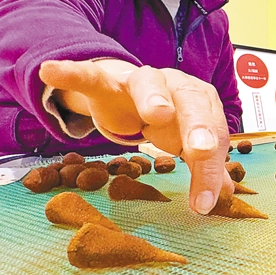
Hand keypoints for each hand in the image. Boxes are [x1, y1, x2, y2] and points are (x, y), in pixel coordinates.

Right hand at [39, 59, 232, 213]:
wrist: (127, 90)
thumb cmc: (165, 118)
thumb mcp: (184, 142)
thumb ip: (204, 166)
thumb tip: (223, 196)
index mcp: (201, 105)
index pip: (212, 137)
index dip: (210, 169)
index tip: (205, 203)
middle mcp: (176, 87)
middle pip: (191, 103)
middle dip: (198, 126)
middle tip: (201, 150)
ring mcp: (141, 81)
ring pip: (149, 84)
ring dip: (155, 97)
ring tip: (158, 112)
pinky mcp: (107, 81)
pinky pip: (90, 76)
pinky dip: (72, 73)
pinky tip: (51, 72)